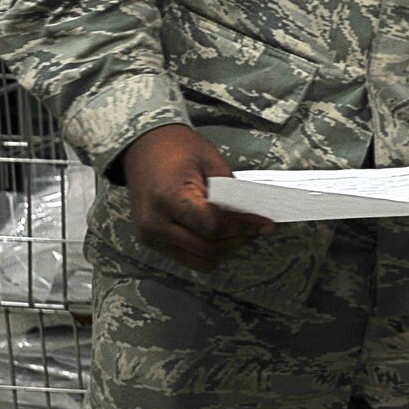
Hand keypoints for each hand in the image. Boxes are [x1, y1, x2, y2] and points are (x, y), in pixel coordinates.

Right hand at [120, 124, 272, 271]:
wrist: (143, 147)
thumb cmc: (178, 149)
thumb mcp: (211, 162)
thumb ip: (231, 193)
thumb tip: (253, 216)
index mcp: (168, 198)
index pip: (212, 226)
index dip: (243, 227)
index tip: (265, 224)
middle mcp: (154, 223)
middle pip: (207, 248)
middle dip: (238, 240)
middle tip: (258, 228)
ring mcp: (149, 236)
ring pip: (198, 260)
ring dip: (224, 250)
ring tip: (242, 232)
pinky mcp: (150, 241)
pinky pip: (187, 257)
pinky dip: (208, 251)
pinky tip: (222, 234)